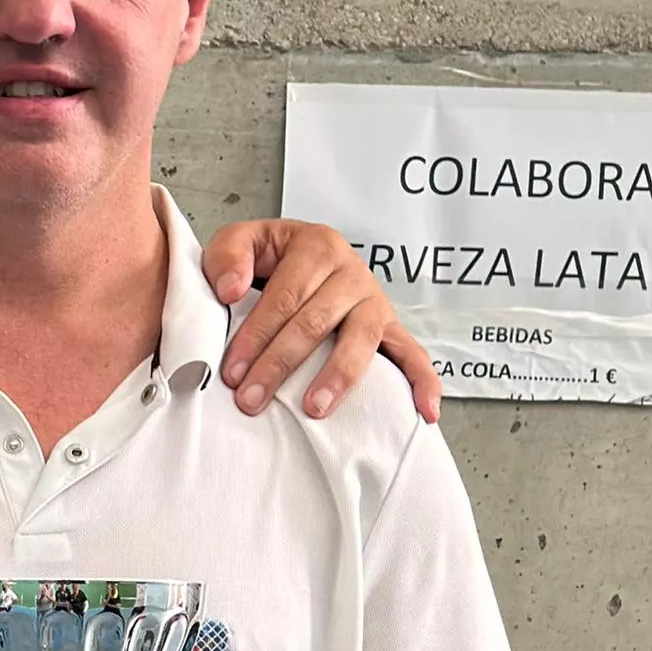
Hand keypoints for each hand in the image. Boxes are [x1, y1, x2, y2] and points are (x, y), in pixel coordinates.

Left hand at [195, 217, 440, 425]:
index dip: (256, 335)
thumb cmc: (268, 258)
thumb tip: (231, 289)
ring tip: (314, 407)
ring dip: (337, 376)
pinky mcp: (391, 327)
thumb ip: (227, 255)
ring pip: (360, 339)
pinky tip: (424, 410)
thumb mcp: (240, 241)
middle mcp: (352, 271)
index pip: (285, 297)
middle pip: (316, 322)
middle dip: (280, 364)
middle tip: (252, 399)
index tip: (232, 371)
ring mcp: (375, 301)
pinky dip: (422, 381)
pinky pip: (412, 354)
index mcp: (316, 246)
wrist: (297, 256)